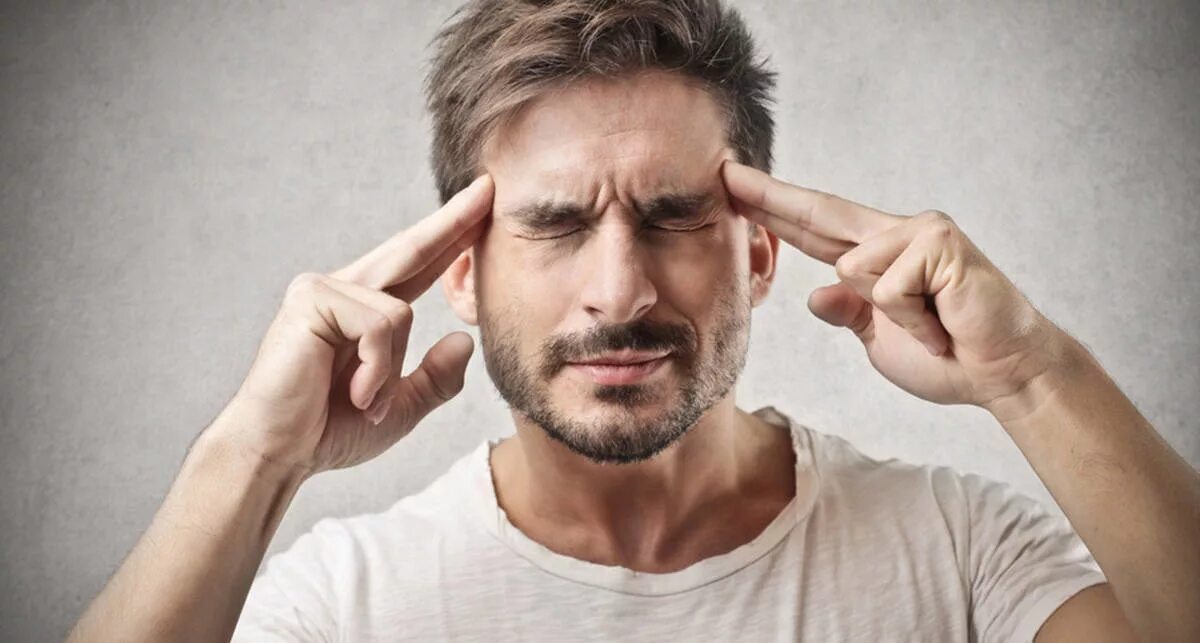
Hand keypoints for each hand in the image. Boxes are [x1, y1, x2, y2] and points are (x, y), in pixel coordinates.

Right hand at [210, 174, 493, 477]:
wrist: (278, 453)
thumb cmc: (327, 432)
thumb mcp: (400, 408)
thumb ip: (435, 378)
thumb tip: (465, 339)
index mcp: (363, 310)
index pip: (417, 266)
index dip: (451, 237)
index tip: (483, 204)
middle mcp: (341, 289)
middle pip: (410, 249)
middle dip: (453, 221)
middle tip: (490, 185)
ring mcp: (322, 289)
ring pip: (399, 313)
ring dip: (389, 373)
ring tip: (367, 404)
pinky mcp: (311, 299)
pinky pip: (379, 325)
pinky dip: (376, 370)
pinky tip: (356, 395)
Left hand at [722, 161, 1067, 410]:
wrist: (1001, 375)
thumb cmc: (946, 355)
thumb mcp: (878, 338)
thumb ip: (848, 312)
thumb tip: (816, 294)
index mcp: (876, 254)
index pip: (814, 227)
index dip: (772, 208)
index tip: (733, 187)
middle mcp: (896, 233)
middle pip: (820, 213)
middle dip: (769, 197)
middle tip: (724, 174)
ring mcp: (920, 233)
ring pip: (852, 267)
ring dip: (890, 317)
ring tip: (931, 327)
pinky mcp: (940, 244)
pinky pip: (887, 289)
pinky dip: (912, 322)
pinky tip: (942, 326)